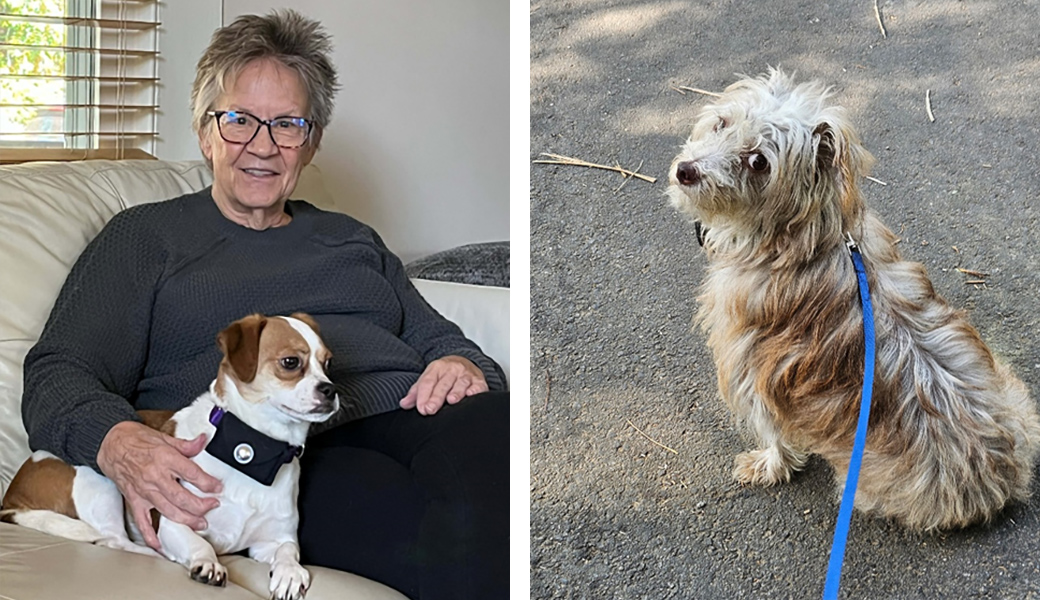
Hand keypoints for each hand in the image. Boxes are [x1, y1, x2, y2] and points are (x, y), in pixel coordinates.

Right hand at [96, 420, 222, 550]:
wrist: (110, 443)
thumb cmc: (136, 439)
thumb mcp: (164, 438)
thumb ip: (186, 445)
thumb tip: (203, 441)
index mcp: (165, 459)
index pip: (192, 474)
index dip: (208, 483)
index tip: (217, 488)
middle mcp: (155, 477)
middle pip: (182, 497)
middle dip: (201, 505)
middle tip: (213, 506)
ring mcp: (144, 491)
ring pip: (168, 511)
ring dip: (186, 520)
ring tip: (200, 523)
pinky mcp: (134, 500)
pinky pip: (142, 521)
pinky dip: (150, 535)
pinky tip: (159, 544)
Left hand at [400, 355, 487, 415]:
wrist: (464, 362)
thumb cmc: (443, 375)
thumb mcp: (428, 379)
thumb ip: (416, 392)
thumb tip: (403, 404)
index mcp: (436, 368)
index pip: (428, 382)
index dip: (423, 396)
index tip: (421, 409)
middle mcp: (452, 369)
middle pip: (443, 384)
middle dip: (436, 397)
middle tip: (430, 409)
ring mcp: (466, 374)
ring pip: (461, 383)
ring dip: (456, 392)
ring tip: (451, 401)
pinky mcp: (479, 380)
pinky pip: (478, 384)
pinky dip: (476, 390)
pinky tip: (472, 395)